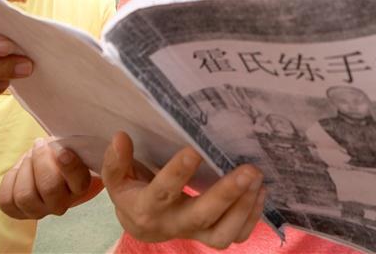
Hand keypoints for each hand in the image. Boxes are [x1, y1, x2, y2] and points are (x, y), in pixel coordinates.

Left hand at [0, 137, 102, 218]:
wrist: (44, 166)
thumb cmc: (57, 153)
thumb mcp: (66, 146)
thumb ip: (66, 146)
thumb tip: (57, 145)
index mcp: (79, 187)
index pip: (79, 181)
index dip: (70, 167)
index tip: (63, 151)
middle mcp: (61, 204)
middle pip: (49, 188)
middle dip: (41, 161)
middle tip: (40, 144)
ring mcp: (39, 211)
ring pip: (25, 195)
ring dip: (25, 169)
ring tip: (29, 158)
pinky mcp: (17, 213)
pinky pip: (7, 199)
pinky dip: (10, 180)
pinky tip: (18, 171)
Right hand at [102, 132, 265, 248]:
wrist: (142, 224)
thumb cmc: (132, 193)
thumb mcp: (117, 178)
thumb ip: (116, 161)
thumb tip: (121, 137)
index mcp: (147, 208)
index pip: (163, 192)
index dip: (177, 174)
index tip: (194, 150)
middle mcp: (172, 224)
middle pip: (201, 216)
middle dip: (227, 194)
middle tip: (249, 170)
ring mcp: (194, 234)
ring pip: (223, 233)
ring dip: (244, 207)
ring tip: (257, 179)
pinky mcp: (211, 237)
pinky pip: (236, 235)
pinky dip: (251, 217)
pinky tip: (260, 193)